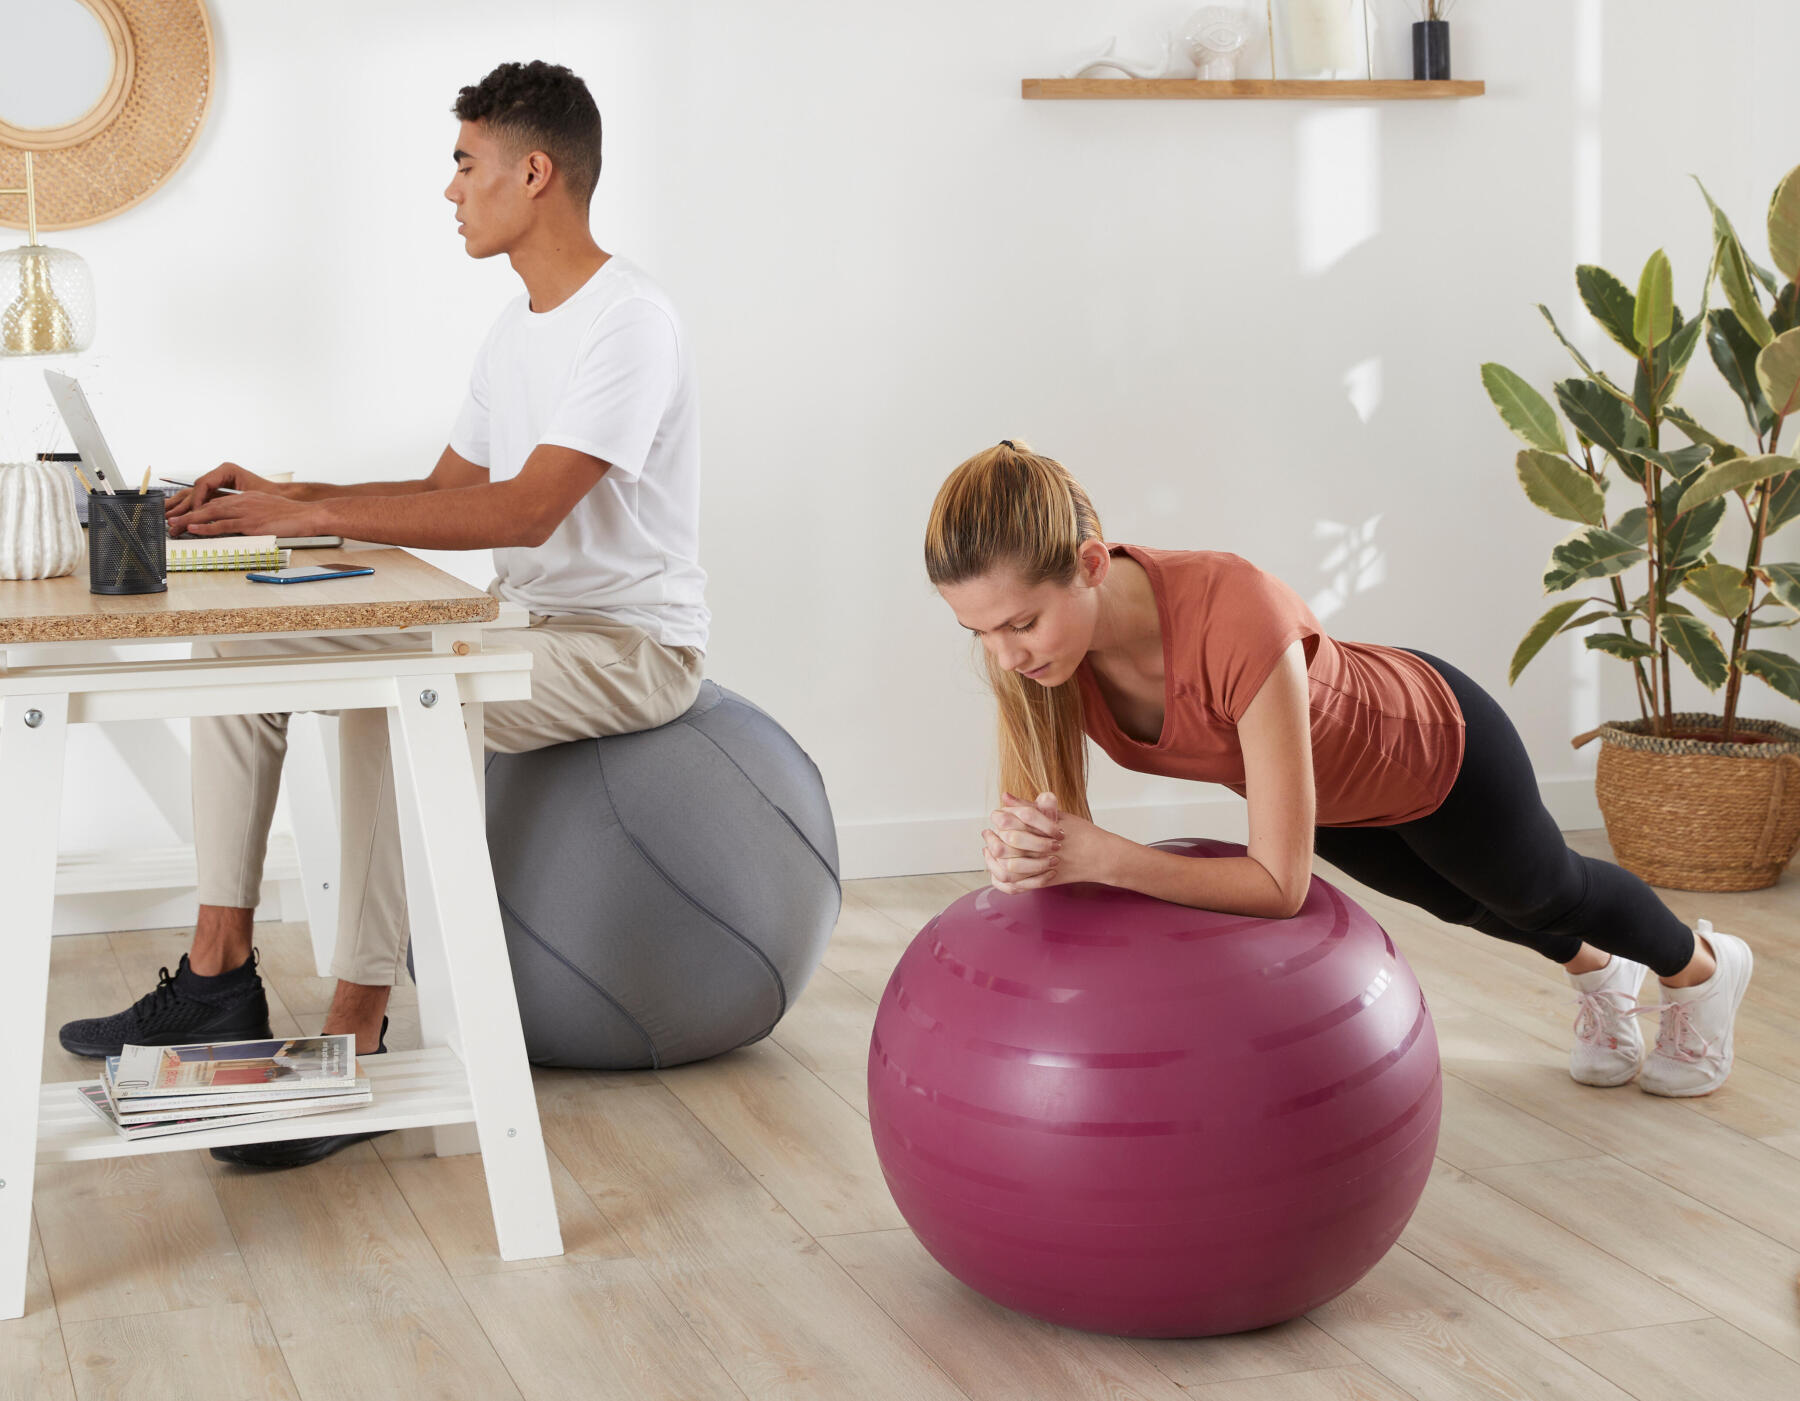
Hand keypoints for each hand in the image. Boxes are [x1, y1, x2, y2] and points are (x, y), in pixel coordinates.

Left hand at [170, 489, 322, 539]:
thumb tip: (243, 522)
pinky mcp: (250, 524)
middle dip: (187, 513)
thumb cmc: (291, 515)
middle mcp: (242, 502)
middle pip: (207, 506)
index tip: (184, 514)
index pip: (216, 501)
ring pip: (210, 514)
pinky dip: (205, 527)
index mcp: (245, 498)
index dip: (198, 508)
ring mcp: (245, 512)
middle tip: (171, 520)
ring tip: (174, 526)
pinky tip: (194, 529)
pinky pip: (222, 525)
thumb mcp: (268, 508)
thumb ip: (252, 512)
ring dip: (189, 520)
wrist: (306, 515)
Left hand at [981, 790, 1120, 893]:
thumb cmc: (1079, 832)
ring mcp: (1043, 866)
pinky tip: (999, 869)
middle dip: (994, 838)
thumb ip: (1028, 806)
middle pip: (1007, 843)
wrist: (1100, 856)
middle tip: (989, 834)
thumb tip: (1005, 796)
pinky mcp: (1044, 881)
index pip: (1012, 820)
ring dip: (995, 859)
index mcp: (1044, 827)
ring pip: (1008, 867)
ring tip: (991, 851)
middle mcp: (1042, 847)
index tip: (996, 816)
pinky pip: (1016, 885)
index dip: (1000, 818)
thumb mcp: (1056, 815)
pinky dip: (1003, 879)